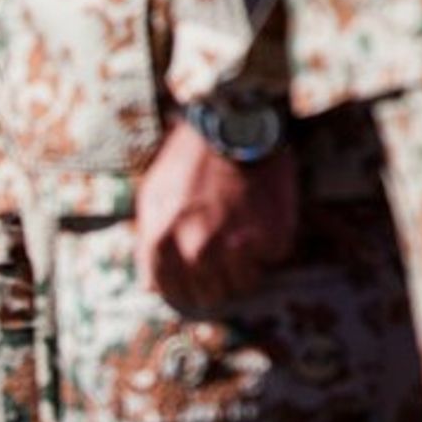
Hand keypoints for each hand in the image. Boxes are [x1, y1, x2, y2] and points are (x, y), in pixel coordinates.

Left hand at [134, 118, 298, 311]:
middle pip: (211, 296)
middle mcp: (197, 250)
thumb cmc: (187, 162)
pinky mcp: (272, 236)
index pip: (172, 293)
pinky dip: (272, 245)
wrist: (232, 125)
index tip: (195, 278)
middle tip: (224, 255)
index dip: (184, 288)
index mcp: (163, 243)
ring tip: (245, 239)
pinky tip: (264, 219)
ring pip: (244, 285)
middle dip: (217, 281)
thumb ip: (148, 246)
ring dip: (246, 269)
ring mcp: (236, 245)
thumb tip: (152, 286)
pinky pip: (273, 259)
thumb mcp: (151, 199)